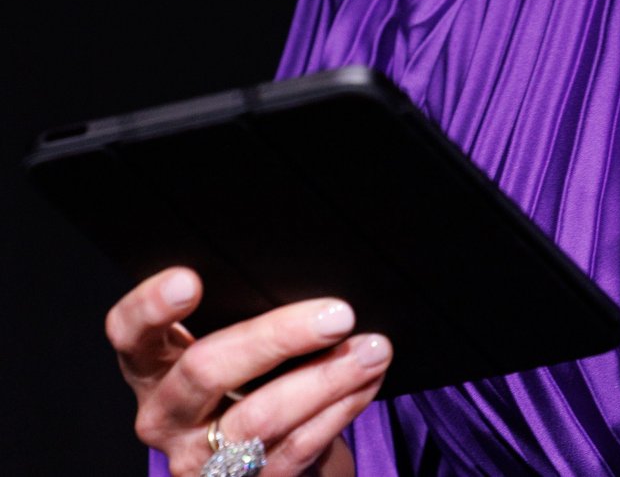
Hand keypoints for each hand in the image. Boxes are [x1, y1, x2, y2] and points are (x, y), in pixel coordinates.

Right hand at [105, 267, 390, 475]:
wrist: (252, 461)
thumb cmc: (241, 378)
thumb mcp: (225, 345)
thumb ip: (240, 314)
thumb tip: (307, 279)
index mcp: (151, 365)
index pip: (128, 332)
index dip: (150, 306)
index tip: (189, 280)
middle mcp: (164, 414)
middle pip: (205, 369)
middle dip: (278, 337)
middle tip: (337, 314)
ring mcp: (197, 461)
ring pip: (259, 418)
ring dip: (326, 379)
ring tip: (372, 349)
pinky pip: (291, 451)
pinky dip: (337, 411)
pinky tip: (365, 384)